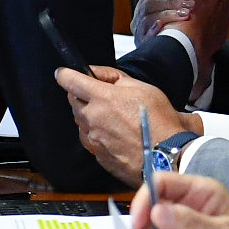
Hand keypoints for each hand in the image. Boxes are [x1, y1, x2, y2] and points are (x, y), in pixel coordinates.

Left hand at [55, 65, 188, 185]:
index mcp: (102, 98)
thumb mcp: (142, 87)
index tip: (63, 73)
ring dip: (89, 115)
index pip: (70, 81)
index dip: (64, 74)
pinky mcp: (97, 154)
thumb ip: (114, 77)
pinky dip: (95, 133)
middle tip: (99, 95)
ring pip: (80, 121)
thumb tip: (96, 73)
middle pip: (73, 101)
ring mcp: (93, 138)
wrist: (165, 155)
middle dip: (81, 94)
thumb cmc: (159, 122)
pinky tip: (112, 133)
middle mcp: (92, 118)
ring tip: (111, 117)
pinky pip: (89, 139)